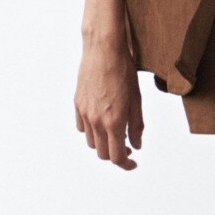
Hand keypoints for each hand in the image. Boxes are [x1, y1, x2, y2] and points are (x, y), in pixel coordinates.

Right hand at [74, 35, 143, 168]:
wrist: (104, 50)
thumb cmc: (124, 71)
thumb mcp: (137, 100)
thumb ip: (136, 126)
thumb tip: (136, 145)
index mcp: (114, 122)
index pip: (117, 157)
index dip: (126, 164)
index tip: (133, 162)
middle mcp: (96, 121)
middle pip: (102, 153)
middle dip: (116, 154)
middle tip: (127, 146)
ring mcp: (84, 113)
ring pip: (91, 142)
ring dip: (103, 143)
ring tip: (115, 133)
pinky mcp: (77, 104)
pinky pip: (82, 127)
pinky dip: (92, 131)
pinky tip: (101, 122)